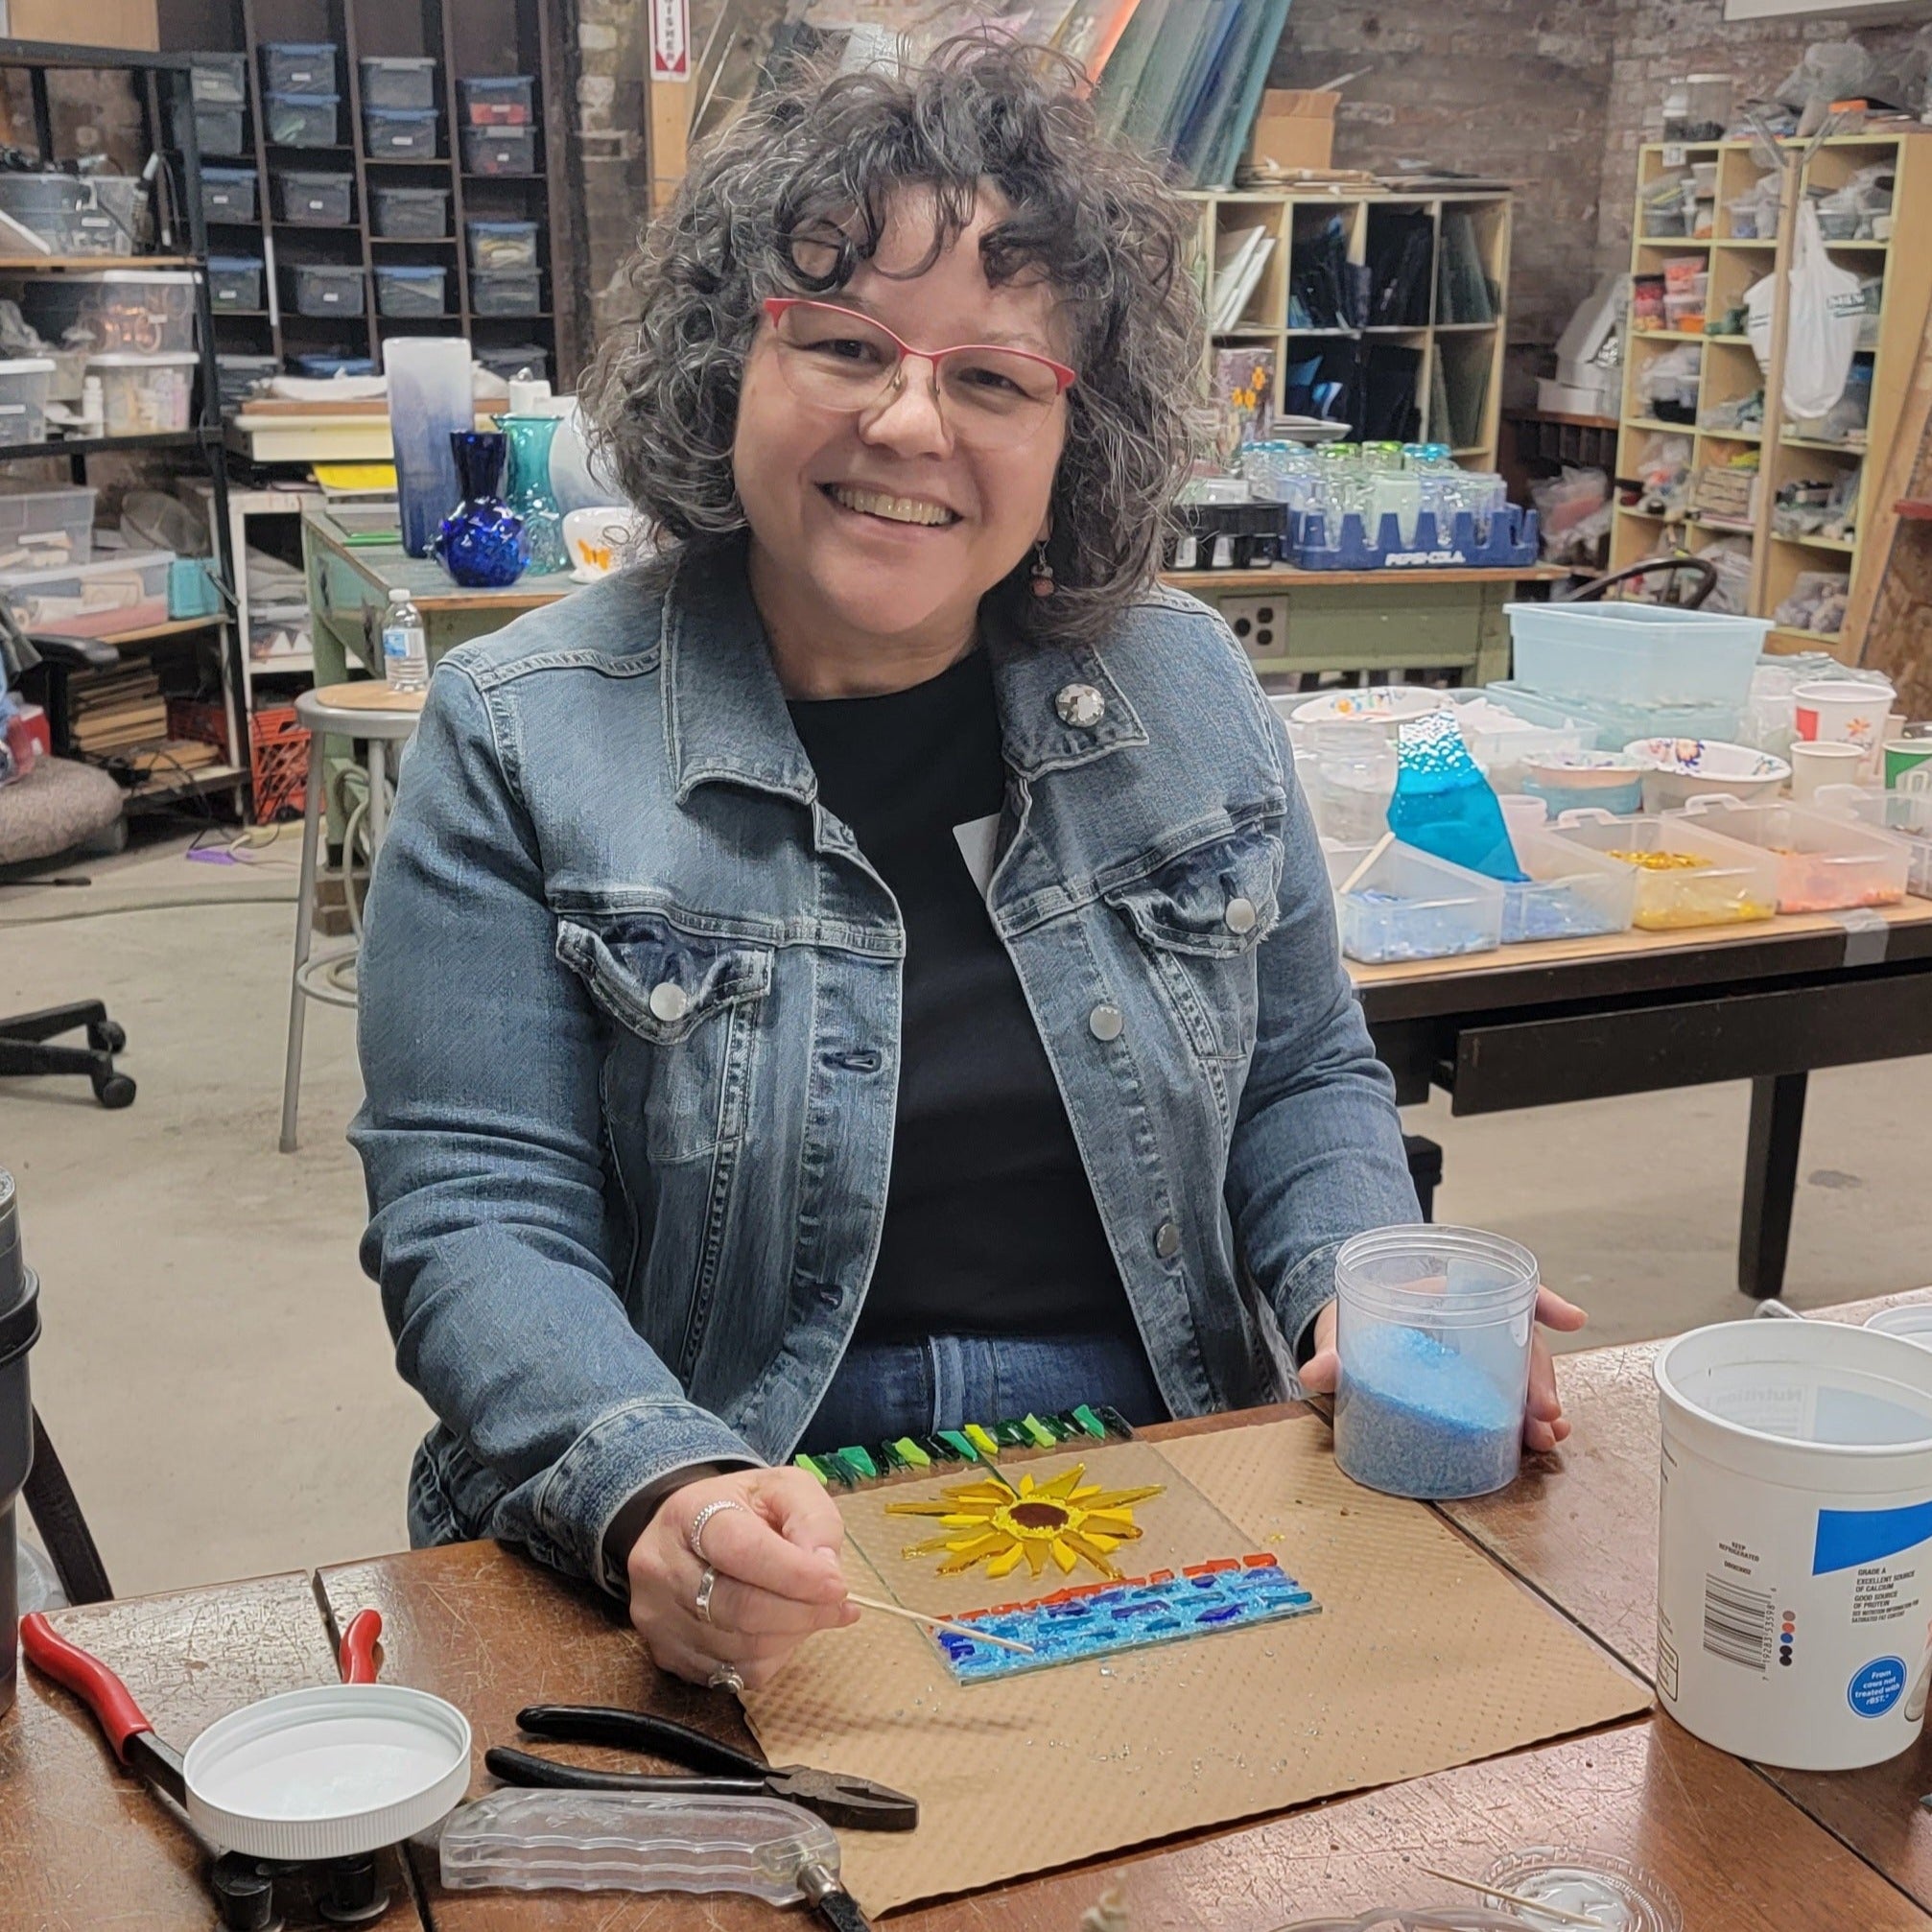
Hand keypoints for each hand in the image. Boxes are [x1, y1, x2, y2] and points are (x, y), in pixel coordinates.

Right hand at [623, 1468, 858, 1689]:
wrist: (686, 1532)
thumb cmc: (741, 1508)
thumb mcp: (783, 1489)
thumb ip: (812, 1519)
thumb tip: (826, 1570)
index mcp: (689, 1514)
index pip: (740, 1550)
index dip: (794, 1574)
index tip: (836, 1585)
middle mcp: (661, 1568)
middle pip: (740, 1608)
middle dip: (802, 1611)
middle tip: (838, 1604)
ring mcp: (657, 1617)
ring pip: (740, 1648)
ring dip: (792, 1635)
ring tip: (813, 1611)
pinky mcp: (665, 1655)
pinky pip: (733, 1676)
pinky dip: (770, 1658)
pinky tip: (783, 1630)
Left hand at [1298, 1285, 1587, 1453]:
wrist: (1344, 1340)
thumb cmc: (1350, 1326)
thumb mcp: (1341, 1332)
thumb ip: (1331, 1351)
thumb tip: (1315, 1374)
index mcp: (1443, 1294)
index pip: (1501, 1287)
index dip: (1541, 1300)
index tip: (1572, 1320)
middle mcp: (1469, 1322)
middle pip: (1518, 1341)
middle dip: (1540, 1376)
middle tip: (1546, 1414)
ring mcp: (1476, 1356)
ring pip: (1522, 1374)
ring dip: (1542, 1404)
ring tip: (1549, 1436)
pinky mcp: (1474, 1388)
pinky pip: (1509, 1399)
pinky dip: (1527, 1419)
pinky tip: (1538, 1442)